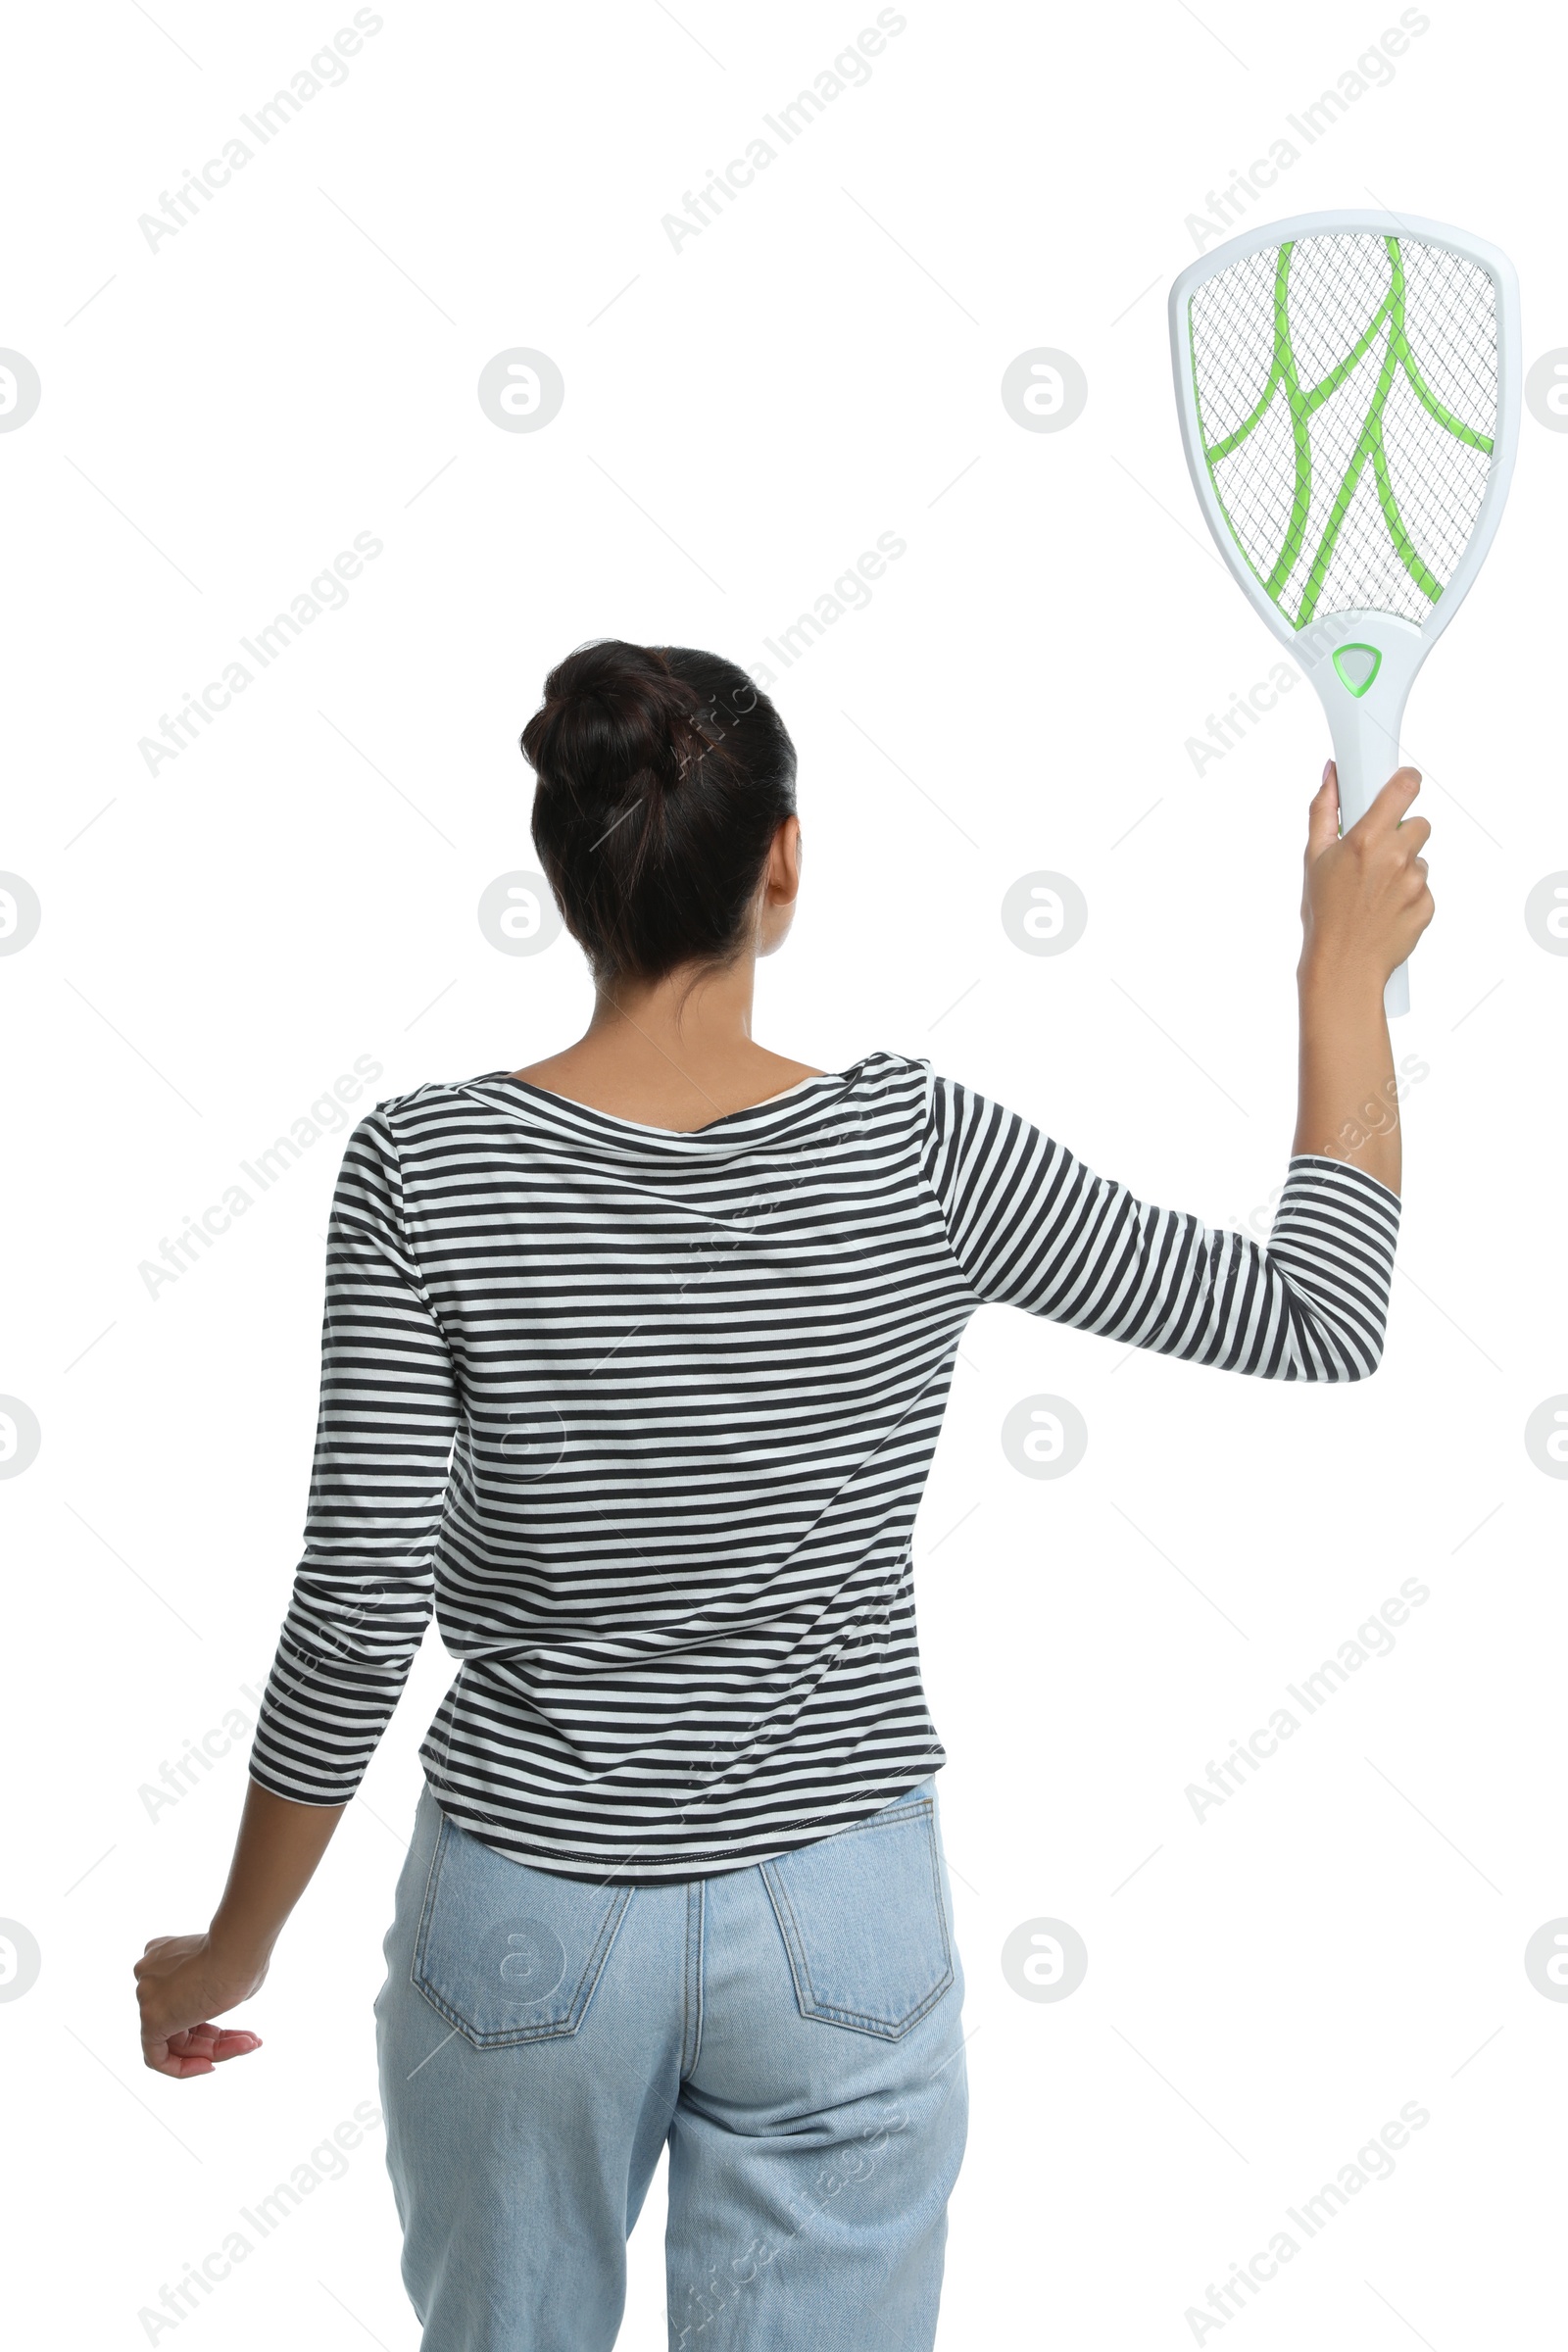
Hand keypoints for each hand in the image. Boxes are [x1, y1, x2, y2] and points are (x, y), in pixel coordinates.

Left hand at [135, 1932, 267, 2077]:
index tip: (231, 2024)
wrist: (237, 1948)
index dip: (211, 2017)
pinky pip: (158, 2057)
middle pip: (183, 2022)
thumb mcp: (227, 1968)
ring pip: (178, 2040)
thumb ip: (214, 1987)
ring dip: (216, 2050)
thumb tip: (218, 2001)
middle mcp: (149, 1974)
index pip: (183, 1999)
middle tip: (250, 2041)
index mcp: (164, 1955)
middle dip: (219, 2037)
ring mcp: (146, 1996)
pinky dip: (184, 2067)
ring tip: (250, 2045)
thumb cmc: (242, 1952)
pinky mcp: (150, 2019)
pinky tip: (211, 2065)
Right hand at [1299, 761, 1432, 990]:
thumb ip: (1324, 810)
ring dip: (1404, 867)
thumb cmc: (1324, 915)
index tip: (1405, 782)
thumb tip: (1331, 775)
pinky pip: (1424, 887)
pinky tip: (1386, 909)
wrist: (1344, 966)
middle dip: (1402, 833)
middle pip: (1419, 824)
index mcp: (1366, 840)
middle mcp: (1395, 857)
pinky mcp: (1427, 904)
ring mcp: (1415, 882)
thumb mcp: (1314, 858)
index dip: (1408, 781)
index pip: (1404, 789)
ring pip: (1421, 858)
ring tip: (1376, 891)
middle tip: (1378, 855)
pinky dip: (1409, 894)